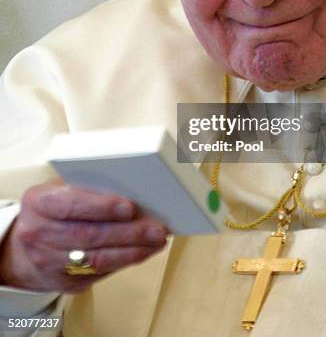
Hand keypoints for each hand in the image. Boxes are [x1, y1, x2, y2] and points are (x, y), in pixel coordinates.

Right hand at [0, 180, 167, 292]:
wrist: (23, 249)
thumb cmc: (51, 211)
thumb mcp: (59, 190)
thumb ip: (87, 188)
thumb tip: (132, 189)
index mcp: (39, 202)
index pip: (71, 204)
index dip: (101, 206)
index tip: (130, 207)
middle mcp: (39, 234)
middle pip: (88, 235)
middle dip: (127, 232)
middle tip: (155, 227)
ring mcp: (50, 262)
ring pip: (97, 259)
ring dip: (132, 250)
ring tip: (157, 240)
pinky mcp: (65, 282)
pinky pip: (100, 273)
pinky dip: (126, 261)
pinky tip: (143, 252)